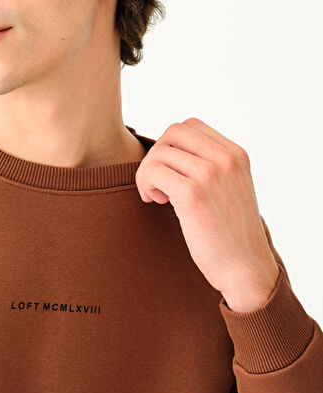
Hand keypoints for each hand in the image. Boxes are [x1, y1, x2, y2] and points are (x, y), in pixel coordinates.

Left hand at [135, 117, 278, 300]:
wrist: (245, 267)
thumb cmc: (232, 233)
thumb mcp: (231, 187)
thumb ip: (210, 165)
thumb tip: (169, 152)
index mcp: (236, 154)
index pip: (191, 126)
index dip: (172, 146)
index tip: (173, 171)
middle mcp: (225, 159)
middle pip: (173, 132)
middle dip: (157, 155)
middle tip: (158, 182)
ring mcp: (209, 174)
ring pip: (159, 153)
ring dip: (148, 173)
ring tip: (158, 196)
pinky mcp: (192, 194)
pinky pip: (153, 172)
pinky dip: (146, 184)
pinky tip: (156, 201)